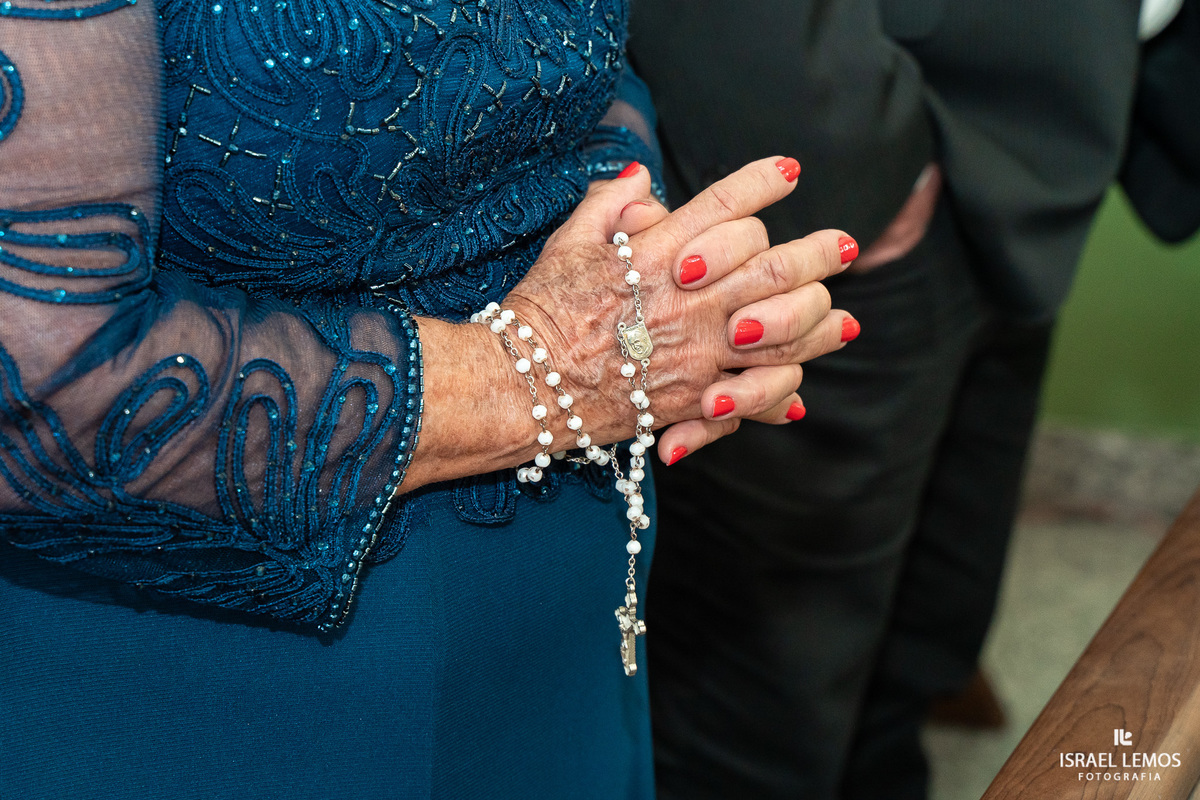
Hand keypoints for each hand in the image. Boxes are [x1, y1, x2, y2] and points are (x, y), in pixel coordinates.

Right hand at [504, 157, 857, 463]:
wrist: (523, 385)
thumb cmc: (539, 312)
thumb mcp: (566, 243)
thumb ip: (608, 204)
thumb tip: (640, 177)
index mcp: (656, 250)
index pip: (724, 204)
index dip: (762, 183)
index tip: (789, 171)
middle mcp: (687, 296)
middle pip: (772, 266)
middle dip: (816, 252)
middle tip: (843, 244)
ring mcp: (696, 348)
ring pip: (780, 331)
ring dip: (818, 322)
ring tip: (842, 319)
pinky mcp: (691, 396)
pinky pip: (751, 393)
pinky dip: (779, 393)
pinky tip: (797, 390)